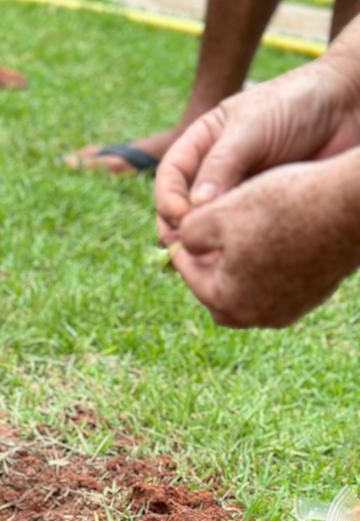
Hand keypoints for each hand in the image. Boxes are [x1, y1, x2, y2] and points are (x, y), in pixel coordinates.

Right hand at [155, 58, 359, 244]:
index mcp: (202, 145)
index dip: (168, 200)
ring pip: (210, 228)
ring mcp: (237, 195)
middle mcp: (214, 173)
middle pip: (182, 209)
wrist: (348, 106)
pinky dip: (236, 249)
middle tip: (192, 249)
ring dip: (208, 245)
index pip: (170, 179)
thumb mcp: (251, 127)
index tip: (181, 218)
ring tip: (217, 257)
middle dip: (182, 231)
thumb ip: (222, 164)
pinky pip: (239, 237)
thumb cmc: (297, 103)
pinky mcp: (260, 213)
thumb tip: (193, 209)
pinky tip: (242, 257)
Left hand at [169, 157, 359, 327]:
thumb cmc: (282, 205)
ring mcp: (290, 309)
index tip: (178, 235)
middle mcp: (258, 315)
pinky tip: (270, 244)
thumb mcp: (220, 212)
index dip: (182, 251)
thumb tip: (181, 244)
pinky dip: (268, 270)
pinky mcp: (314, 296)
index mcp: (228, 300)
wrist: (350, 205)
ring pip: (250, 294)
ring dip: (238, 273)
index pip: (191, 277)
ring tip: (235, 244)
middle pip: (219, 296)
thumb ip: (189, 232)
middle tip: (203, 246)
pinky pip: (280, 287)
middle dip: (208, 270)